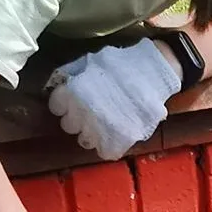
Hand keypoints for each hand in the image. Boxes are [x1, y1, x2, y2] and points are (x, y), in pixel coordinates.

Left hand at [45, 40, 181, 160]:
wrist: (155, 73)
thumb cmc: (124, 64)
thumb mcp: (93, 61)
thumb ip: (73, 74)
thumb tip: (61, 82)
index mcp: (72, 92)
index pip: (56, 106)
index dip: (65, 102)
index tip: (74, 99)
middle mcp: (81, 113)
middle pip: (68, 125)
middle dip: (78, 118)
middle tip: (91, 110)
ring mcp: (99, 129)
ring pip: (84, 140)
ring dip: (92, 133)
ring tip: (105, 123)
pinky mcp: (119, 141)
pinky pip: (106, 151)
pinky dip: (110, 145)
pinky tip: (116, 134)